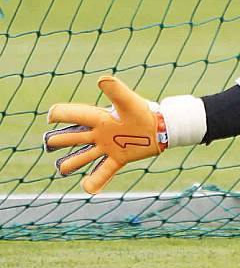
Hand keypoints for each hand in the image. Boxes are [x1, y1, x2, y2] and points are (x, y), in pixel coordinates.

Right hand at [44, 75, 165, 193]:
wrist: (163, 127)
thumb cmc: (145, 112)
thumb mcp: (129, 102)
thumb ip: (116, 92)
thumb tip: (101, 79)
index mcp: (101, 119)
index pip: (77, 116)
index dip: (62, 114)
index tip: (50, 116)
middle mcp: (101, 133)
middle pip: (76, 137)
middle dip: (62, 139)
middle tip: (49, 141)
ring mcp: (109, 147)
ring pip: (86, 156)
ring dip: (73, 162)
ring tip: (61, 168)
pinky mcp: (119, 158)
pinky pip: (105, 171)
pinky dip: (96, 180)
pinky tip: (87, 188)